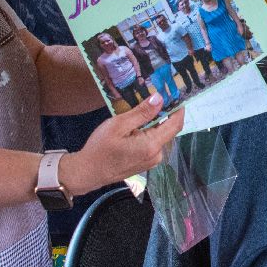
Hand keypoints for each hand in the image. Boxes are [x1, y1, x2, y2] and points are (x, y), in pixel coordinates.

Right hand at [65, 95, 183, 193]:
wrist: (88, 172)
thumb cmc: (100, 148)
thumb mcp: (119, 125)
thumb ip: (141, 113)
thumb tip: (160, 98)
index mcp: (152, 145)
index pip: (175, 124)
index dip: (178, 108)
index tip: (175, 94)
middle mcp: (157, 155)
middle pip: (169, 130)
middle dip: (165, 113)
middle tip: (155, 96)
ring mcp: (152, 161)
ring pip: (160, 136)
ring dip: (155, 123)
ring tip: (143, 109)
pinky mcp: (146, 163)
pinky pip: (153, 144)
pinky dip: (149, 133)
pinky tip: (137, 126)